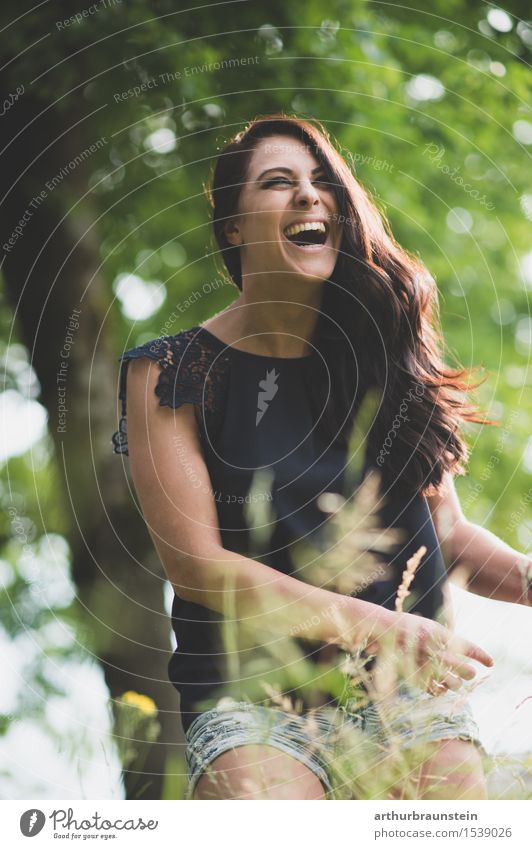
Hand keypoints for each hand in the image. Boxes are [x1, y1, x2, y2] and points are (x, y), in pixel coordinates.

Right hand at [360, 606, 493, 693]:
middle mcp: (430, 644)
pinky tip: (438, 688)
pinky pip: (430, 686)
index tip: (491, 664)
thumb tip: (464, 652)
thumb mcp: (425, 626)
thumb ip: (442, 638)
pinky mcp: (410, 670)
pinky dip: (436, 689)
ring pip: (447, 679)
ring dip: (453, 683)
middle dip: (466, 672)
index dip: (480, 655)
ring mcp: (419, 658)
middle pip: (459, 665)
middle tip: (470, 674)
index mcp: (436, 631)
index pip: (465, 645)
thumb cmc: (404, 627)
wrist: (376, 626)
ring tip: (454, 683)